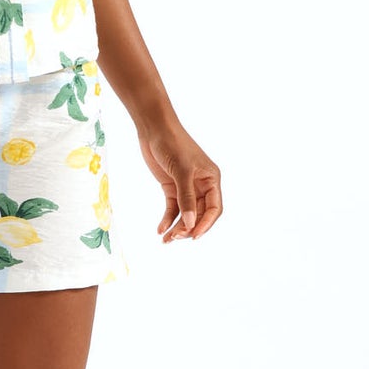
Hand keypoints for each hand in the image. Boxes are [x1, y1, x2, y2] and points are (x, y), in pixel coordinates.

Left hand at [137, 118, 222, 243]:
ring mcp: (186, 187)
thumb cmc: (173, 144)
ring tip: (166, 240)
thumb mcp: (181, 172)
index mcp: (212, 179)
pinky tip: (160, 229)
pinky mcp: (172, 187)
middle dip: (189, 228)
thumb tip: (191, 224)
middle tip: (175, 238)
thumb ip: (186, 199)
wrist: (154, 129)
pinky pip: (173, 208)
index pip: (214, 208)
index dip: (206, 224)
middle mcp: (202, 185)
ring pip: (186, 214)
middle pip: (199, 214)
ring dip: (177, 227)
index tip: (194, 236)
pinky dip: (167, 219)